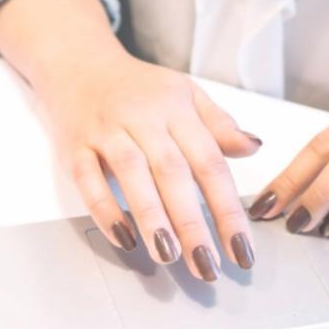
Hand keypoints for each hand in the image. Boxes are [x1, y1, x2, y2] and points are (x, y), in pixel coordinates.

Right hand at [33, 48, 262, 279]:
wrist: (78, 63)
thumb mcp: (185, 94)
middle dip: (192, 224)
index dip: (228, 209)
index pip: (210, 163)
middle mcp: (143, 119)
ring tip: (169, 255)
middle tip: (206, 265)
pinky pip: (88, 179)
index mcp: (177, 108)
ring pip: (132, 174)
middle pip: (173, 173)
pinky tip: (123, 237)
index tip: (241, 249)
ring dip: (151, 217)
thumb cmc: (137, 88)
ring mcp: (106, 131)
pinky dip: (104, 209)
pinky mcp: (75, 146)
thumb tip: (253, 147)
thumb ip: (218, 124)